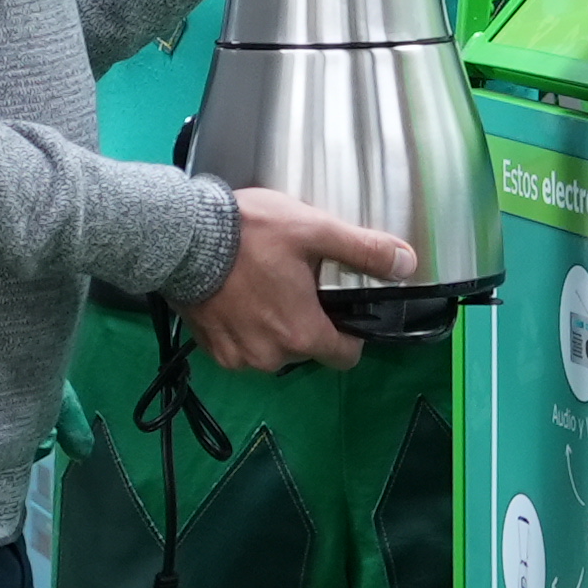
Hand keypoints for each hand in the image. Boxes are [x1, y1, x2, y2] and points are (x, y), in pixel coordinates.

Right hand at [186, 190, 404, 369]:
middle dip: (304, 322)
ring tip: (260, 286)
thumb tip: (407, 264)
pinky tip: (235, 296)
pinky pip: (241, 347)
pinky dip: (242, 328)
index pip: (345, 356)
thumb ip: (364, 250)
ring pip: (272, 349)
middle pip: (306, 349)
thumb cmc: (250, 234)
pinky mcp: (211, 350)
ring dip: (271, 326)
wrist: (180, 237)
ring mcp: (238, 357)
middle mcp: (271, 357)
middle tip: (292, 282)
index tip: (338, 308)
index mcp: (302, 335)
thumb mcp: (314, 231)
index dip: (349, 333)